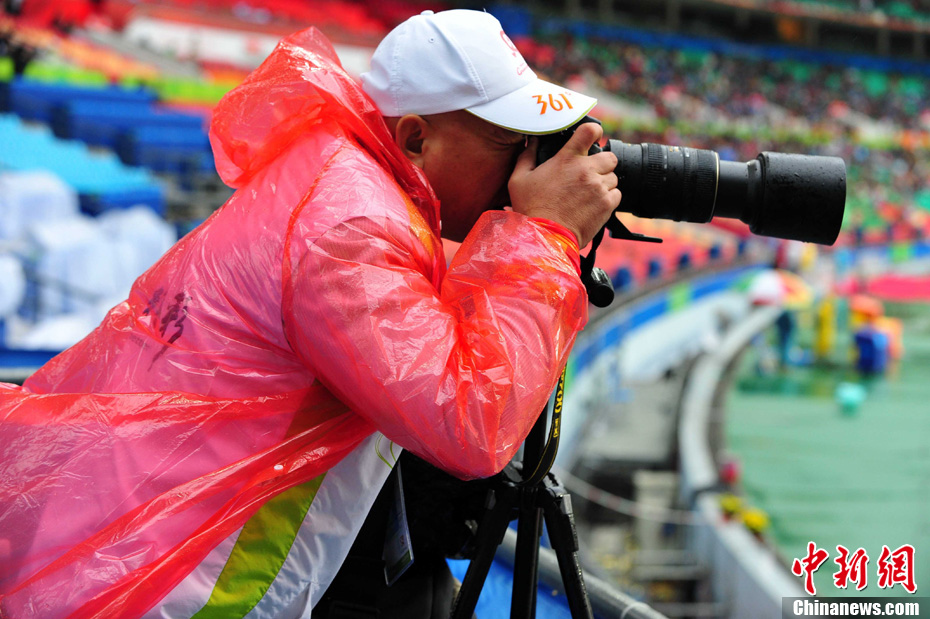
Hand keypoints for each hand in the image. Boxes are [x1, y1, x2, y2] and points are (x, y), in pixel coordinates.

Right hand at [508, 122, 621, 248]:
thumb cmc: (531, 208)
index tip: (593, 137)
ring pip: (613, 177)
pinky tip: (593, 204)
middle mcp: (586, 170)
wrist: (545, 236)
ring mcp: (598, 187)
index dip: (594, 131)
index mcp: (567, 158)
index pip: (590, 131)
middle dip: (602, 164)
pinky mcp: (606, 204)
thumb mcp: (519, 179)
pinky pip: (616, 194)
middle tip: (589, 174)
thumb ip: (527, 156)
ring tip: (588, 194)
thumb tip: (531, 141)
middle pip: (609, 157)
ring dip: (604, 183)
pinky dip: (608, 198)